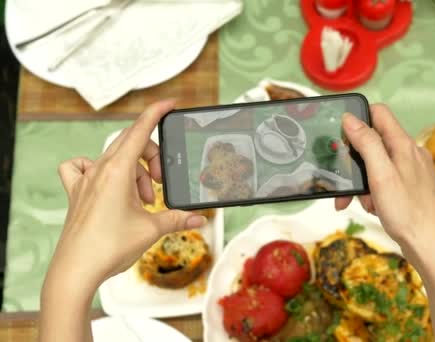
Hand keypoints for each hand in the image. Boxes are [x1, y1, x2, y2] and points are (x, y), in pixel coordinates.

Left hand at [46, 100, 205, 292]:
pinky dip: (96, 169)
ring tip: (144, 199)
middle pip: (131, 145)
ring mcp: (85, 181)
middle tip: (162, 181)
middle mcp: (99, 170)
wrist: (76, 269)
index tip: (169, 103)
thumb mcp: (152, 229)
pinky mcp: (77, 194)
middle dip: (153, 158)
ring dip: (135, 172)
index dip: (156, 113)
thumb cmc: (108, 247)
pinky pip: (81, 168)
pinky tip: (106, 183)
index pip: (139, 130)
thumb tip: (198, 217)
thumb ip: (178, 218)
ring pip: (114, 158)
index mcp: (117, 171)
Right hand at [335, 104, 434, 263]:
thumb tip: (350, 119)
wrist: (431, 247)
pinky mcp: (412, 188)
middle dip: (356, 162)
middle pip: (375, 143)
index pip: (379, 113)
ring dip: (364, 182)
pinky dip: (375, 193)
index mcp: (404, 145)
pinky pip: (386, 182)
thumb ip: (367, 143)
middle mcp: (411, 154)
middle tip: (346, 183)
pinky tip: (375, 209)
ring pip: (379, 165)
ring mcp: (413, 171)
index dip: (358, 119)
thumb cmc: (408, 213)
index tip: (341, 137)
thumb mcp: (381, 175)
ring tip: (364, 203)